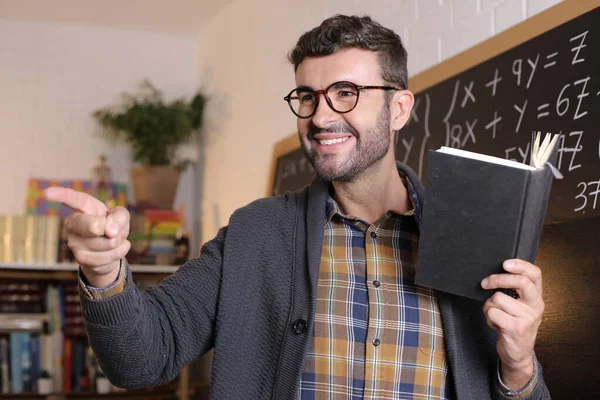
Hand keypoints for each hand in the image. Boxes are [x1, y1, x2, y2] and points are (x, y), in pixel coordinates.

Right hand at [44, 187, 130, 286]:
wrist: (109, 250)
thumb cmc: (112, 227)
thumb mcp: (120, 216)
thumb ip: (119, 216)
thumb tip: (111, 230)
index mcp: (83, 208)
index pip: (73, 199)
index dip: (61, 195)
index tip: (47, 193)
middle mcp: (73, 224)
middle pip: (93, 225)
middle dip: (108, 228)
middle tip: (113, 230)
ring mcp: (74, 242)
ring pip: (108, 242)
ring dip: (119, 241)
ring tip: (113, 239)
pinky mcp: (81, 259)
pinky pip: (109, 256)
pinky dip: (120, 252)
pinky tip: (117, 248)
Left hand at [481, 259, 544, 390]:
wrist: (518, 353)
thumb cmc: (515, 324)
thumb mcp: (520, 306)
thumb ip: (515, 290)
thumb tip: (496, 272)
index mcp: (536, 297)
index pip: (535, 274)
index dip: (521, 265)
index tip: (505, 263)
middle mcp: (536, 306)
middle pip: (520, 282)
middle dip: (498, 279)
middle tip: (485, 283)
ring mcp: (527, 318)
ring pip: (498, 298)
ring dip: (489, 306)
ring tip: (496, 315)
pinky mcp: (516, 328)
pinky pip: (493, 313)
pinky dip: (489, 317)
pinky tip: (496, 324)